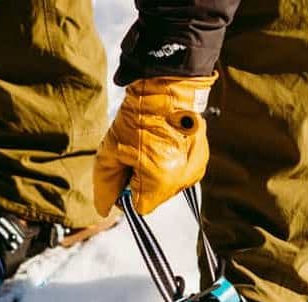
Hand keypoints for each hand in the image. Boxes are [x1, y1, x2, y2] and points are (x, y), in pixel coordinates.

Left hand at [93, 74, 216, 215]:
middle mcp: (182, 180)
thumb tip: (104, 209)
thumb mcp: (110, 151)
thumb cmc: (136, 117)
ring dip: (158, 174)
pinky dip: (171, 165)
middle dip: (143, 182)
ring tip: (153, 146)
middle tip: (138, 153)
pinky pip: (181, 174)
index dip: (129, 192)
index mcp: (161, 180)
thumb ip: (106, 185)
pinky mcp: (202, 160)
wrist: (167, 87)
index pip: (140, 208)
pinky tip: (166, 145)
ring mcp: (195, 170)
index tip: (126, 171)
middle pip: (155, 198)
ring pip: (169, 187)